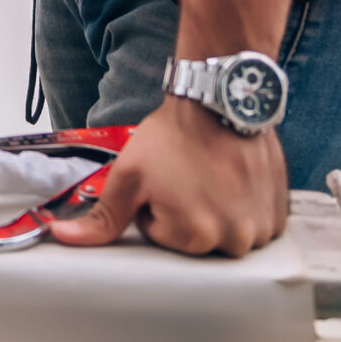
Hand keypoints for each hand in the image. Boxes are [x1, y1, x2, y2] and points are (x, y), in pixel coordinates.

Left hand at [46, 96, 289, 256]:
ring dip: (216, 209)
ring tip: (211, 174)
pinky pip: (255, 223)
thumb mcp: (128, 175)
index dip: (156, 206)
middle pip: (195, 239)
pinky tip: (233, 178)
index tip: (163, 180)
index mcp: (194, 238)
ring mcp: (262, 229)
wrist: (218, 100)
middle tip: (185, 175)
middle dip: (185, 211)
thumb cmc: (173, 137)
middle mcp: (234, 241)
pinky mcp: (279, 214)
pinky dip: (243, 206)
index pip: (162, 236)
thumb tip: (62, 238)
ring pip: (226, 231)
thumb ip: (100, 217)